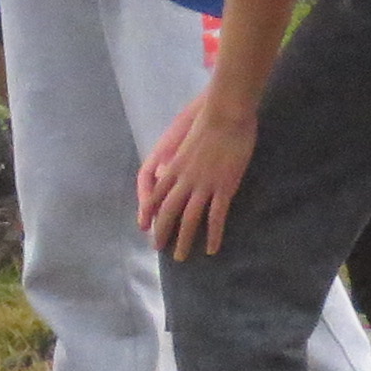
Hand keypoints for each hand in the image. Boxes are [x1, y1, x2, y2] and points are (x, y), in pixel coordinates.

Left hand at [135, 87, 257, 258]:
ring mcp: (203, 185)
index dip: (149, 213)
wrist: (225, 112)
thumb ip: (178, 155)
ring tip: (181, 257)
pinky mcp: (223, 187)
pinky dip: (213, 236)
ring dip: (184, 241)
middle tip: (159, 249)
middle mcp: (184, 179)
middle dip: (162, 232)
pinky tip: (212, 250)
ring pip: (189, 219)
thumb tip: (173, 165)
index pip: (156, 195)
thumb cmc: (207, 120)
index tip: (145, 228)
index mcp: (173, 166)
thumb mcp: (185, 138)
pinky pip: (215, 218)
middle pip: (168, 212)